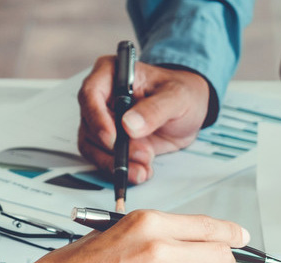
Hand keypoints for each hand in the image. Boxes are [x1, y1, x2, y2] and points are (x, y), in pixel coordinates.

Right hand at [77, 55, 210, 184]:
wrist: (190, 112)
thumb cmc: (182, 93)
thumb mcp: (176, 97)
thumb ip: (155, 109)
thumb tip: (129, 124)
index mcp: (112, 73)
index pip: (91, 93)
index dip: (97, 118)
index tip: (112, 138)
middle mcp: (102, 97)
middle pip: (90, 125)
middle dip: (114, 147)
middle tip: (142, 155)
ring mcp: (103, 121)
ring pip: (93, 147)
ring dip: (116, 163)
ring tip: (143, 168)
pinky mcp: (110, 142)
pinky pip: (104, 159)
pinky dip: (121, 169)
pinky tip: (140, 171)